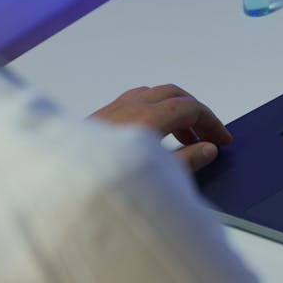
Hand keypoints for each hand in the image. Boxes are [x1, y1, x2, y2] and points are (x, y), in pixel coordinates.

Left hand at [89, 84, 232, 172]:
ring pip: (153, 95)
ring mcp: (112, 109)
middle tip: (208, 135)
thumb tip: (207, 149)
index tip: (223, 139)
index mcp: (148, 117)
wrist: (60, 187)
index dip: (211, 122)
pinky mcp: (99, 118)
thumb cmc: (106, 184)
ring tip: (184, 138)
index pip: (191, 108)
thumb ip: (187, 161)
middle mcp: (130, 107)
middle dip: (196, 112)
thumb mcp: (157, 177)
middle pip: (174, 95)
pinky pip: (134, 101)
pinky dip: (153, 110)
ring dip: (174, 110)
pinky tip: (153, 133)